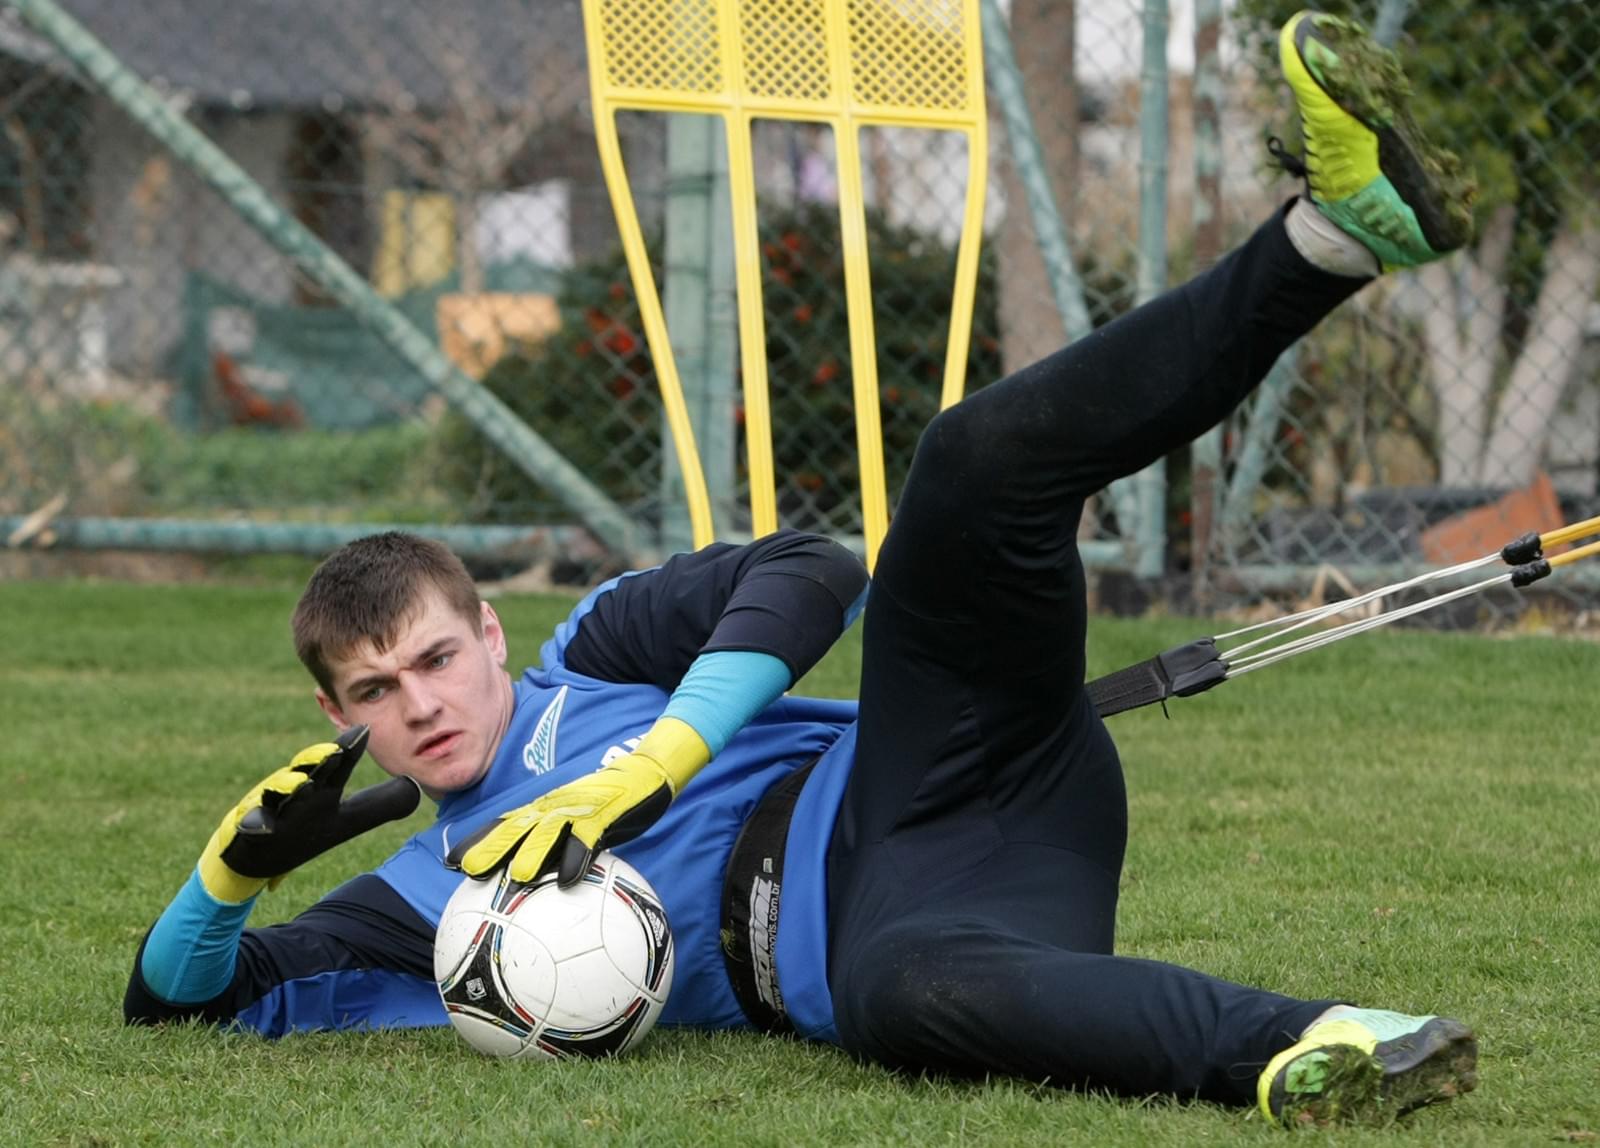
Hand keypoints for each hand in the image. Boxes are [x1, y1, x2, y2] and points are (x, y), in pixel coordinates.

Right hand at [198, 726, 421, 900]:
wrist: (260, 854)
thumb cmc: (307, 827)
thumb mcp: (348, 818)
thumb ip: (382, 803)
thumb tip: (415, 788)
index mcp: (324, 786)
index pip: (339, 763)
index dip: (351, 748)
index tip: (364, 730)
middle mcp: (298, 790)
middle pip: (309, 770)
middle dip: (319, 759)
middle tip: (333, 751)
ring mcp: (272, 807)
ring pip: (279, 792)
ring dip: (287, 786)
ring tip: (300, 783)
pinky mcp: (251, 828)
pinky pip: (252, 826)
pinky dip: (255, 824)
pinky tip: (260, 825)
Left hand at [448, 751, 674, 886]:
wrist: (646, 772)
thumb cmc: (611, 802)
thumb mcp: (579, 823)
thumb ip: (559, 845)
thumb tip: (537, 880)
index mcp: (546, 810)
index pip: (505, 825)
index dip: (477, 841)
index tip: (450, 863)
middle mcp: (555, 807)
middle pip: (517, 828)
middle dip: (491, 848)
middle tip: (468, 871)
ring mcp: (579, 809)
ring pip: (549, 831)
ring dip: (531, 853)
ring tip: (516, 877)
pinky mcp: (605, 813)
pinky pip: (589, 837)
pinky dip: (577, 855)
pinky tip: (569, 877)